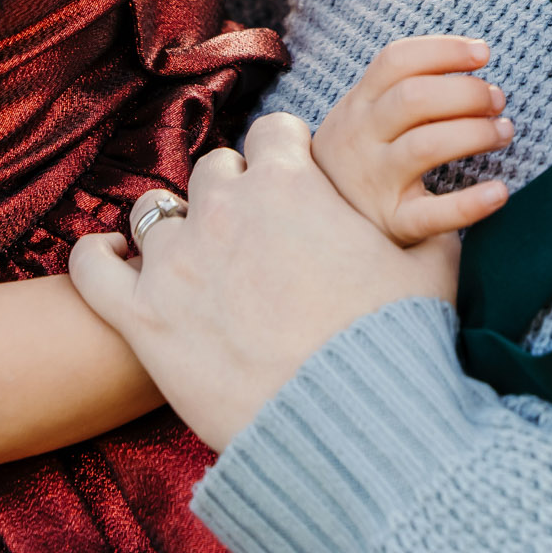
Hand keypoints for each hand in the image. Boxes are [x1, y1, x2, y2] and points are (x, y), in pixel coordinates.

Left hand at [70, 113, 459, 449]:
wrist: (343, 420)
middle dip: (231, 192)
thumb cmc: (391, 345)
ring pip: (157, 213)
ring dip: (174, 229)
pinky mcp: (139, 316)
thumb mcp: (430, 271)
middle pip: (214, 168)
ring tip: (190, 258)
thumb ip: (434, 229)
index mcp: (293, 183)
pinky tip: (107, 262)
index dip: (284, 155)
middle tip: (249, 232)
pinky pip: (92, 268)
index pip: (275, 132)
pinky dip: (96, 260)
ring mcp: (176, 259)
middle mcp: (226, 205)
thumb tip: (458, 217)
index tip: (290, 180)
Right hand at [313, 36, 511, 243]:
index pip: (397, 61)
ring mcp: (374, 181)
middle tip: (497, 99)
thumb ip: (401, 89)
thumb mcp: (363, 117)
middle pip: (414, 98)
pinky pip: (432, 214)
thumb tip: (472, 58)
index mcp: (359, 104)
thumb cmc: (361, 157)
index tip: (483, 53)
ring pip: (425, 146)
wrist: (315, 226)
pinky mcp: (393, 224)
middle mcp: (361, 137)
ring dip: (475, 133)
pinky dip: (470, 204)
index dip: (444, 50)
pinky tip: (498, 192)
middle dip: (466, 92)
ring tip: (503, 132)